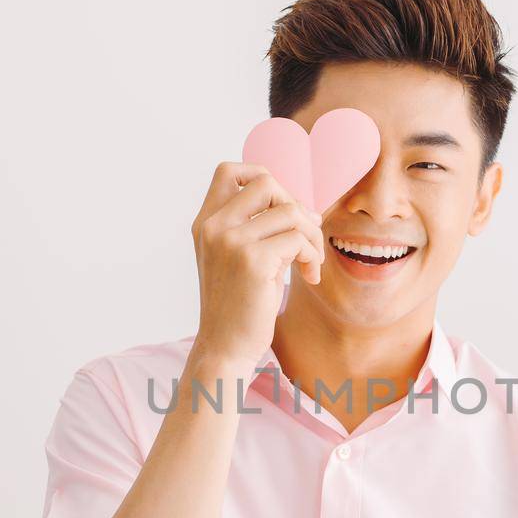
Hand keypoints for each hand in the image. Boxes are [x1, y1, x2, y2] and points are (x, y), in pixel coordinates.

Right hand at [189, 161, 324, 372]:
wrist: (225, 347)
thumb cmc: (239, 305)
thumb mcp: (236, 258)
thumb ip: (252, 228)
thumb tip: (302, 206)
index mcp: (205, 223)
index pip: (229, 171)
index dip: (262, 177)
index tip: (281, 208)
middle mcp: (213, 227)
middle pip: (266, 183)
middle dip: (295, 206)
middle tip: (303, 238)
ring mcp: (231, 242)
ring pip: (290, 212)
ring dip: (311, 236)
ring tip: (310, 262)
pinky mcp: (253, 261)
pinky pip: (298, 239)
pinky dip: (312, 256)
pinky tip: (309, 276)